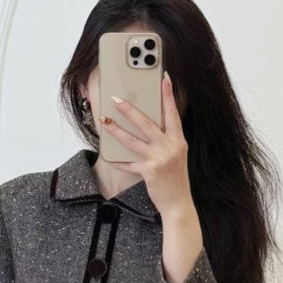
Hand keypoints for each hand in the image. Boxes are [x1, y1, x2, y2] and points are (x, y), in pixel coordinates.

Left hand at [99, 72, 193, 219]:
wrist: (178, 203)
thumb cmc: (175, 178)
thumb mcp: (176, 155)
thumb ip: (165, 140)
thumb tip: (147, 124)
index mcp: (178, 140)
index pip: (172, 113)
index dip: (168, 95)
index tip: (164, 78)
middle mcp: (170, 147)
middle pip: (147, 124)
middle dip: (130, 110)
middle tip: (116, 99)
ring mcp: (159, 159)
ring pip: (133, 141)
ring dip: (116, 130)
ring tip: (104, 121)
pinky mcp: (149, 171)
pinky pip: (129, 163)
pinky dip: (118, 160)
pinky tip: (108, 155)